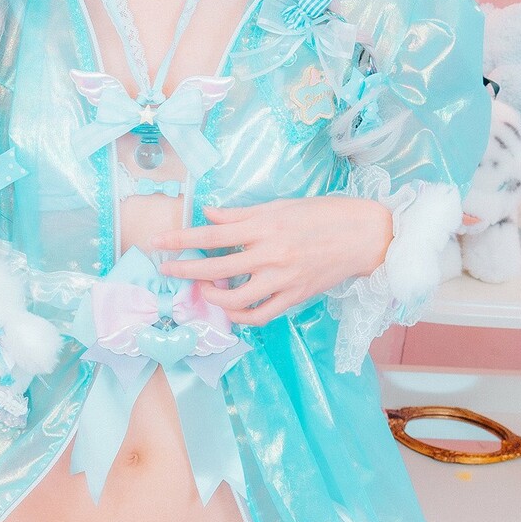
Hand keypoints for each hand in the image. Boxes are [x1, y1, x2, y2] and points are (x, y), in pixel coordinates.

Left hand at [153, 196, 394, 327]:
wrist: (363, 236)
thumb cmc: (323, 214)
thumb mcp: (280, 206)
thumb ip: (242, 215)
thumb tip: (209, 215)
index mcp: (265, 227)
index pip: (212, 236)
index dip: (180, 240)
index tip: (157, 243)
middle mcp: (270, 255)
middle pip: (215, 269)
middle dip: (184, 271)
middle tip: (165, 270)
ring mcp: (282, 280)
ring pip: (235, 299)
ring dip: (212, 297)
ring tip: (204, 289)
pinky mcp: (294, 298)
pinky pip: (260, 315)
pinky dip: (240, 315)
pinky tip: (231, 307)